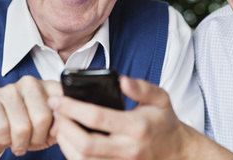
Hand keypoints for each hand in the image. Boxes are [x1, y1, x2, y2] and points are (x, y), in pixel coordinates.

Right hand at [0, 76, 62, 158]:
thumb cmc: (26, 130)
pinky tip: (4, 135)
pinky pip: (2, 128)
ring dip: (20, 142)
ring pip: (22, 126)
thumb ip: (62, 122)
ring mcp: (9, 88)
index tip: (52, 132)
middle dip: (38, 138)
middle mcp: (31, 83)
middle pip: (42, 118)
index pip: (62, 105)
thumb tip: (66, 122)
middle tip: (32, 140)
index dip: (58, 126)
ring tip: (19, 140)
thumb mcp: (50, 129)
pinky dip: (3, 139)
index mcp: (49, 86)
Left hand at [48, 76, 194, 159]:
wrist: (176, 152)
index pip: (97, 118)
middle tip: (55, 111)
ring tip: (59, 124)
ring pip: (82, 159)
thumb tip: (121, 80)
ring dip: (65, 142)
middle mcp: (127, 149)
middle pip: (84, 143)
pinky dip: (73, 154)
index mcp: (136, 127)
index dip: (73, 108)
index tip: (58, 99)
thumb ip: (141, 87)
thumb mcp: (160, 98)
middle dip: (64, 126)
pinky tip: (70, 140)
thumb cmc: (164, 122)